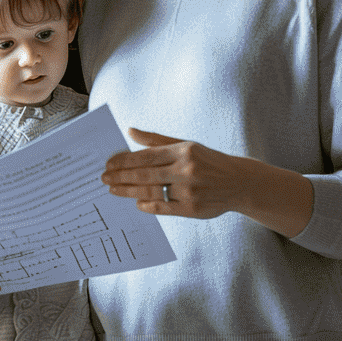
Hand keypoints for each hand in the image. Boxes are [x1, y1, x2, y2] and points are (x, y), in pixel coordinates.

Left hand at [102, 128, 312, 236]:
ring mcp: (190, 191)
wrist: (238, 182)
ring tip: (113, 190)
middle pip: (145, 175)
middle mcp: (186, 170)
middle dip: (121, 176)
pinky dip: (148, 206)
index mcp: (182, 151)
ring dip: (129, 192)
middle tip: (103, 178)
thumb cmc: (206, 160)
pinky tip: (136, 203)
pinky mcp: (193, 209)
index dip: (124, 160)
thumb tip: (130, 131)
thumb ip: (156, 140)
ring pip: (152, 192)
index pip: (146, 156)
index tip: (108, 163)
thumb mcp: (185, 144)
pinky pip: (164, 209)